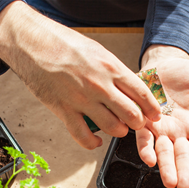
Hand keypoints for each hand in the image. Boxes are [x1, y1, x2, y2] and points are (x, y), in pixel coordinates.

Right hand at [0, 2, 160, 148]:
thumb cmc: (65, 44)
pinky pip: (83, 137)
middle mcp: (99, 86)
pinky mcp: (64, 111)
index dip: (152, 108)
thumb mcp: (98, 52)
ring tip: (118, 128)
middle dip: (138, 123)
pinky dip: (92, 143)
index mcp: (111, 68)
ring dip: (119, 131)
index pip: (141, 93)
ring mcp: (82, 100)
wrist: (33, 44)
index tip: (155, 115)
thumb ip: (115, 72)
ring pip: (112, 127)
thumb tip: (130, 89)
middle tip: (137, 123)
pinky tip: (96, 141)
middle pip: (131, 114)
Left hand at [137, 51, 188, 187]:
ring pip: (163, 151)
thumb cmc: (187, 75)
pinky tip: (148, 159)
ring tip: (169, 181)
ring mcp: (160, 128)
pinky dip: (145, 148)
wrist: (163, 63)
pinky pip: (144, 137)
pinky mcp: (143, 120)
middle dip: (182, 172)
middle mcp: (178, 131)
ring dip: (165, 167)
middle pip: (181, 155)